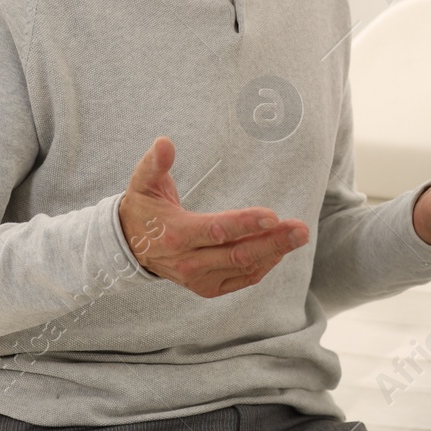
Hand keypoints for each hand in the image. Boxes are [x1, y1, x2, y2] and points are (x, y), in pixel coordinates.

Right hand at [118, 136, 308, 296]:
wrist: (129, 247)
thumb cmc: (143, 208)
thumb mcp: (143, 182)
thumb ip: (155, 163)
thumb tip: (165, 142)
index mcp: (177, 235)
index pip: (217, 231)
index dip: (245, 223)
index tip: (273, 215)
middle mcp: (189, 262)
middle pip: (238, 254)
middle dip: (273, 242)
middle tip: (302, 230)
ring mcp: (199, 278)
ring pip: (243, 268)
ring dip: (274, 252)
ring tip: (298, 236)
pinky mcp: (206, 287)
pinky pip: (241, 279)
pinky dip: (263, 267)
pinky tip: (279, 251)